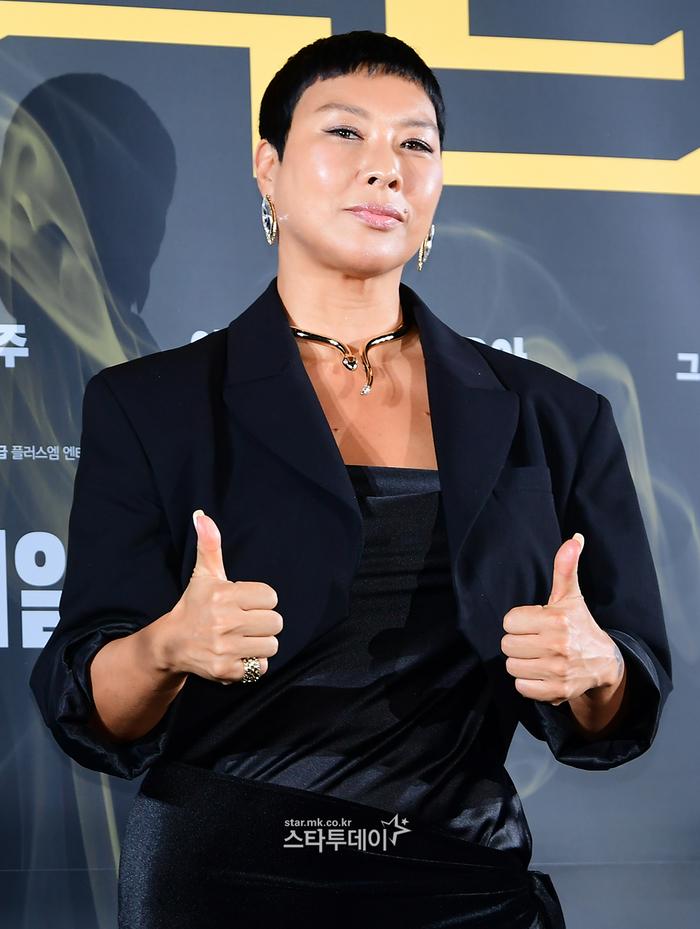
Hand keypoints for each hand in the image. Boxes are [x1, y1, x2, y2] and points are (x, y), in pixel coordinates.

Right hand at [155, 509, 282, 683]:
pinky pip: (260, 667)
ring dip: (261, 643)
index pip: (271, 597)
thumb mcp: (203, 574)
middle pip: (275, 622)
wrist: (172, 644)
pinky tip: (238, 653)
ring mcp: (225, 648)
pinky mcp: (225, 671)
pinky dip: (253, 663)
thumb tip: (202, 515)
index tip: (246, 603)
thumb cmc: (194, 605)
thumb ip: (209, 544)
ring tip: (243, 638)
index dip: (261, 600)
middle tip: (246, 622)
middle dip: (263, 622)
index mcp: (224, 595)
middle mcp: (224, 622)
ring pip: (271, 645)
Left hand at [501, 532, 623, 705]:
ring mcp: (558, 671)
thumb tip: (574, 538)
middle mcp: (558, 645)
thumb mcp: (570, 596)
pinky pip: (521, 687)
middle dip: (518, 642)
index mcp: (556, 619)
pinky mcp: (557, 692)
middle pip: (507, 645)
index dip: (519, 622)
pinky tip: (541, 672)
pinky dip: (528, 682)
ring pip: (512, 667)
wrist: (603, 662)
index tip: (534, 623)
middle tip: (535, 640)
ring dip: (521, 663)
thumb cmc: (579, 624)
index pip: (509, 621)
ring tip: (538, 656)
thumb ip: (565, 567)